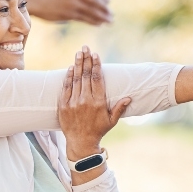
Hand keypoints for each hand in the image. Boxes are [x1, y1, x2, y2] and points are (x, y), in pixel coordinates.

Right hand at [24, 0, 112, 24]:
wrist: (34, 2)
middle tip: (111, 14)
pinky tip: (99, 24)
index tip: (108, 2)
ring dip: (102, 17)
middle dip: (104, 9)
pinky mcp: (69, 14)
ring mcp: (72, 4)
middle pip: (94, 1)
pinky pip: (84, 18)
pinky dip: (93, 22)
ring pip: (91, 11)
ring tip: (109, 21)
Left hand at [58, 46, 130, 184]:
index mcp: (98, 102)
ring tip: (78, 53)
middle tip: (85, 47)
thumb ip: (119, 108)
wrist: (80, 143)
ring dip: (77, 64)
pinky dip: (68, 77)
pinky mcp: (63, 106)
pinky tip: (70, 67)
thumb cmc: (98, 131)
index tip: (96, 55)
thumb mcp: (112, 121)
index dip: (96, 65)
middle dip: (86, 60)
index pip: (97, 79)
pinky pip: (66, 88)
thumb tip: (129, 97)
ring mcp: (73, 103)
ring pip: (75, 79)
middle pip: (85, 76)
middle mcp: (85, 101)